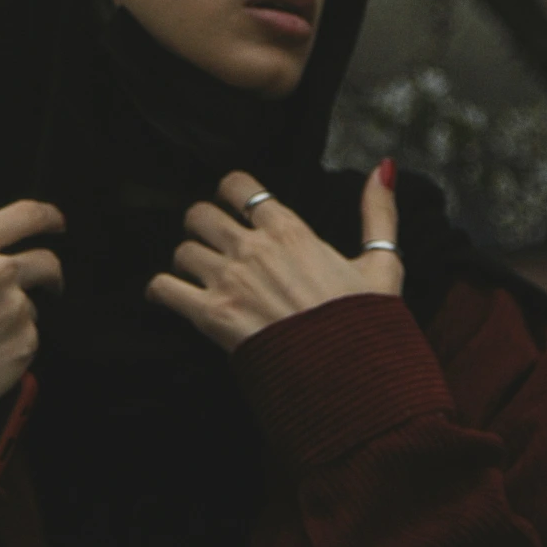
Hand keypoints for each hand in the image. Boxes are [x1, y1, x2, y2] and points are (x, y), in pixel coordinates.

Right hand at [0, 181, 64, 436]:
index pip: (28, 215)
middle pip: (46, 261)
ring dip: (18, 314)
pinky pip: (31, 338)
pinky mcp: (25, 345)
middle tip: (36, 286)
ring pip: (34, 304)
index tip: (56, 223)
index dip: (49, 217)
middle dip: (46, 272)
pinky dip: (14, 344)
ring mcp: (14, 309)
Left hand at [145, 164, 401, 353]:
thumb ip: (378, 212)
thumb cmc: (365, 324)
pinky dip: (162, 291)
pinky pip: (164, 289)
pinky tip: (173, 296)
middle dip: (203, 225)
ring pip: (182, 249)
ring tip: (200, 272)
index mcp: (289, 231)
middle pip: (200, 213)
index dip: (230, 191)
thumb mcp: (381, 263)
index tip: (233, 205)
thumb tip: (384, 167)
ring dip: (188, 260)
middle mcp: (253, 249)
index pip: (237, 186)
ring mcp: (230, 281)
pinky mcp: (212, 317)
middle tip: (213, 241)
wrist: (350, 378)